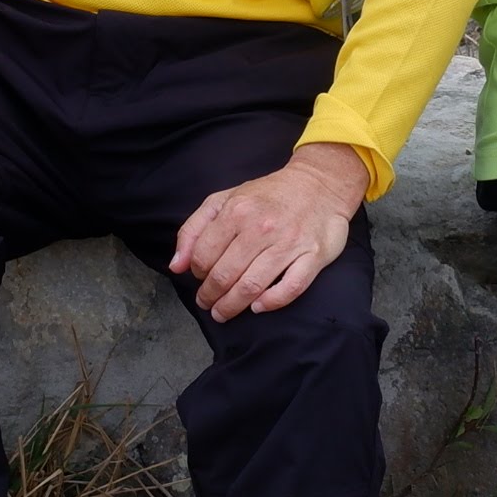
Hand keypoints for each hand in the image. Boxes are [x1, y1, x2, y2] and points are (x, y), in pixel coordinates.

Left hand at [171, 143, 364, 322]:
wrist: (319, 184)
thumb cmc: (267, 195)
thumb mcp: (224, 200)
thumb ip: (194, 229)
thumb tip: (176, 265)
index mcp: (237, 211)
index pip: (204, 255)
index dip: (197, 272)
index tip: (200, 278)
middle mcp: (261, 227)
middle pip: (225, 275)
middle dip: (210, 296)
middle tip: (207, 304)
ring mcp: (289, 243)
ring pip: (252, 286)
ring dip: (232, 306)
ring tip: (223, 313)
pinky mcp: (314, 256)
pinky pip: (290, 288)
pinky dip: (270, 303)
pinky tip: (257, 307)